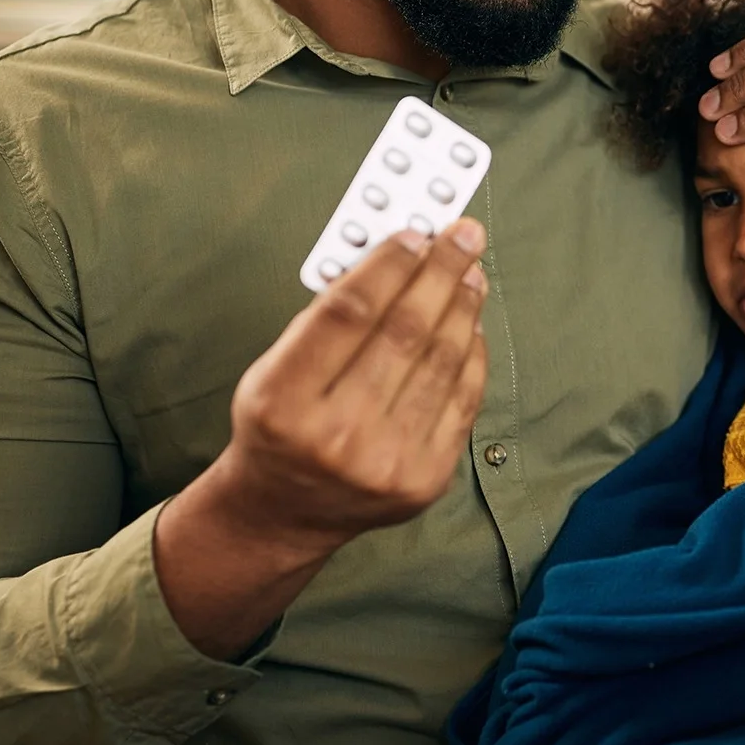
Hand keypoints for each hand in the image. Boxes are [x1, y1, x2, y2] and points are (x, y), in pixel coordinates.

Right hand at [156, 219, 489, 657]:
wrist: (283, 513)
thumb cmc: (279, 427)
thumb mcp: (272, 370)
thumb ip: (327, 319)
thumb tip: (400, 257)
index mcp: (283, 402)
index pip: (348, 314)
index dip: (388, 265)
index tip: (415, 232)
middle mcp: (337, 436)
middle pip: (405, 333)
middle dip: (440, 272)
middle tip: (464, 236)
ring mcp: (387, 463)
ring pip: (442, 362)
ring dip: (464, 306)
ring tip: (472, 272)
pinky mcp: (426, 480)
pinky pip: (463, 399)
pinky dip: (471, 352)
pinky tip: (471, 321)